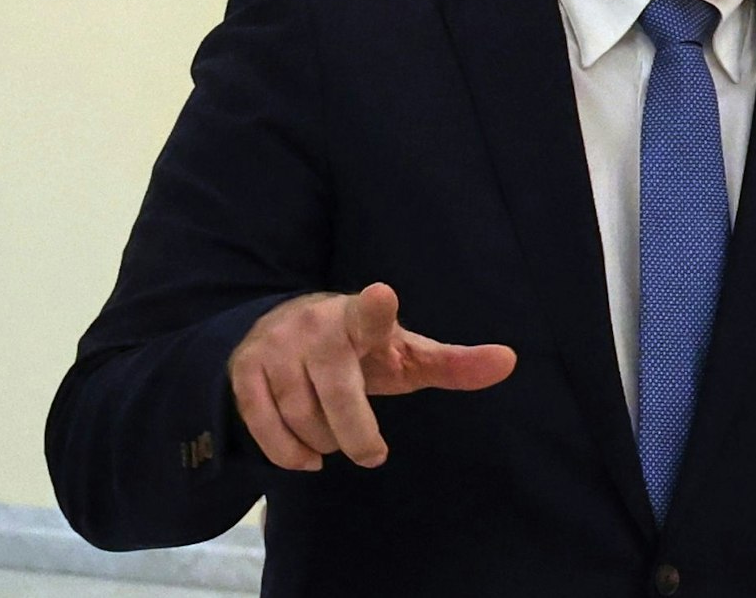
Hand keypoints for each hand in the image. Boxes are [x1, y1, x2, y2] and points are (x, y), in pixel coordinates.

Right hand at [228, 282, 515, 470]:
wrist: (283, 328)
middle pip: (338, 398)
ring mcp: (275, 349)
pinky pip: (264, 425)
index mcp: (361, 317)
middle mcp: (315, 328)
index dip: (375, 309)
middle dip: (358, 435)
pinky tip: (308, 456)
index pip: (370, 312)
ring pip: (302, 417)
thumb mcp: (407, 352)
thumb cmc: (361, 347)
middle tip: (373, 452)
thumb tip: (511, 361)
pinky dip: (288, 452)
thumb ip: (453, 364)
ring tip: (338, 439)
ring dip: (325, 441)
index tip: (382, 297)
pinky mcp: (244, 372)